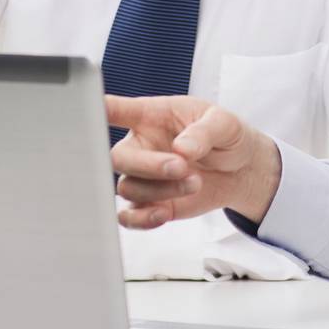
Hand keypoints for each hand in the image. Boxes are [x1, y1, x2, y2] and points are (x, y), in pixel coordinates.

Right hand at [105, 95, 281, 228]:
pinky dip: (143, 219)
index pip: (115, 109)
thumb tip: (182, 148)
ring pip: (128, 188)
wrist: (240, 169)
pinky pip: (130, 216)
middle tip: (181, 166)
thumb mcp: (224, 123)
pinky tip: (162, 214)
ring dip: (160, 190)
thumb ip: (204, 131)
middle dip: (148, 165)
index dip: (96, 109)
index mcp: (151, 116)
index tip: (88, 111)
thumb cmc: (226, 136)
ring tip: (195, 182)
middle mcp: (140, 145)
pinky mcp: (150, 202)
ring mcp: (142, 176)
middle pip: (117, 157)